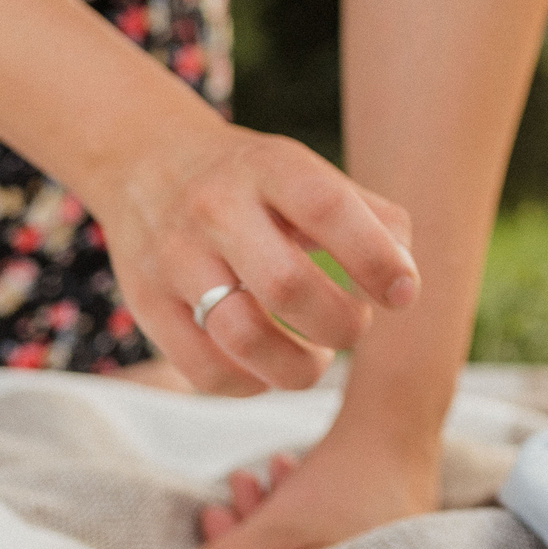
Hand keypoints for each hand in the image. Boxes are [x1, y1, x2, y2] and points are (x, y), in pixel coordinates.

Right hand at [86, 118, 419, 395]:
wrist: (143, 164)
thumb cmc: (253, 183)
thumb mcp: (307, 173)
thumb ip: (371, 218)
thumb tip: (404, 284)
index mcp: (268, 167)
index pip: (327, 208)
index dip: (374, 258)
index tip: (402, 295)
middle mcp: (214, 208)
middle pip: (286, 285)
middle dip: (341, 324)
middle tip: (355, 325)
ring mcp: (173, 258)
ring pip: (242, 337)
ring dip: (299, 368)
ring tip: (318, 359)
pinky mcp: (147, 304)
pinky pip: (206, 371)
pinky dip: (254, 384)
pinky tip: (271, 368)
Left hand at [202, 434, 440, 548]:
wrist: (398, 420)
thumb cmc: (343, 478)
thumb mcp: (276, 523)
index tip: (213, 519)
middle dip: (253, 526)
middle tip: (228, 493)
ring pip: (312, 536)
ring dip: (276, 505)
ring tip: (258, 468)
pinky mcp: (390, 523)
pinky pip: (336, 520)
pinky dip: (307, 499)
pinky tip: (288, 465)